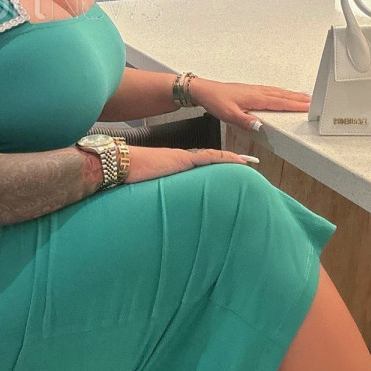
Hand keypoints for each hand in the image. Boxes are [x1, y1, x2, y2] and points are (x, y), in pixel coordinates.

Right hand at [124, 144, 257, 185]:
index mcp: (174, 166)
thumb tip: (167, 214)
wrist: (120, 166)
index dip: (217, 165)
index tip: (231, 168)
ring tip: (250, 162)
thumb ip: (162, 197)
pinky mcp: (182, 159)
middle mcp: (181, 159)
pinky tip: (239, 161)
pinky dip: (225, 158)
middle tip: (248, 164)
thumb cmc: (129, 180)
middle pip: (210, 161)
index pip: (200, 164)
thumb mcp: (150, 190)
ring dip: (231, 160)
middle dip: (229, 162)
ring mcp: (182, 158)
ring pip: (213, 158)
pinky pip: (209, 157)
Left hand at [189, 79, 311, 132]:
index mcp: (254, 97)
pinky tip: (280, 94)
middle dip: (297, 98)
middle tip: (312, 101)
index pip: (279, 102)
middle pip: (281, 95)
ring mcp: (253, 90)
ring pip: (277, 91)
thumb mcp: (228, 114)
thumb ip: (245, 120)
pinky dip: (280, 92)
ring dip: (290, 94)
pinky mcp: (249, 90)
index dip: (294, 105)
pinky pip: (270, 90)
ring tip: (302, 97)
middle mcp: (256, 92)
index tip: (307, 106)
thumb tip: (259, 125)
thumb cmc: (215, 101)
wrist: (204, 90)